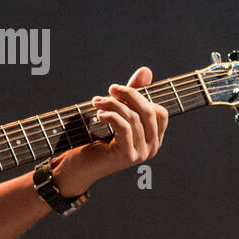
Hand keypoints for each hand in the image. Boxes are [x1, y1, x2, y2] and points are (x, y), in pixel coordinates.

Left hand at [52, 66, 168, 196]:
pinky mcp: (128, 156)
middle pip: (149, 111)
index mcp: (154, 139)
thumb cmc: (98, 139)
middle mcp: (153, 148)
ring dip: (113, 104)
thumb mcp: (117, 113)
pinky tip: (98, 115)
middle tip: (110, 89)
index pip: (159, 111)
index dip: (140, 97)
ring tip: (97, 102)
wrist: (80, 167)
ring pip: (133, 117)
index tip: (118, 91)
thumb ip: (132, 94)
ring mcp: (142, 154)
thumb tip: (146, 70)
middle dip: (129, 95)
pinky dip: (110, 116)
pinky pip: (124, 127)